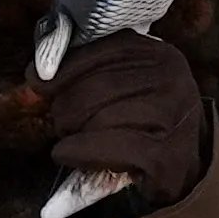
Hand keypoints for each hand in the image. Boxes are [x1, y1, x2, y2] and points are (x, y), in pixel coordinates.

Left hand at [36, 29, 214, 217]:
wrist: (182, 167)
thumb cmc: (142, 123)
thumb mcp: (122, 88)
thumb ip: (85, 72)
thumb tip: (36, 73)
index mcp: (159, 54)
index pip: (101, 50)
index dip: (63, 68)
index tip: (37, 82)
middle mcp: (172, 80)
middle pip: (96, 87)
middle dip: (66, 108)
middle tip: (60, 123)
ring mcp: (174, 118)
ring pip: (100, 118)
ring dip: (72, 133)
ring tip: (70, 140)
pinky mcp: (167, 155)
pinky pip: (108, 147)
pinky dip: (78, 151)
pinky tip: (67, 154)